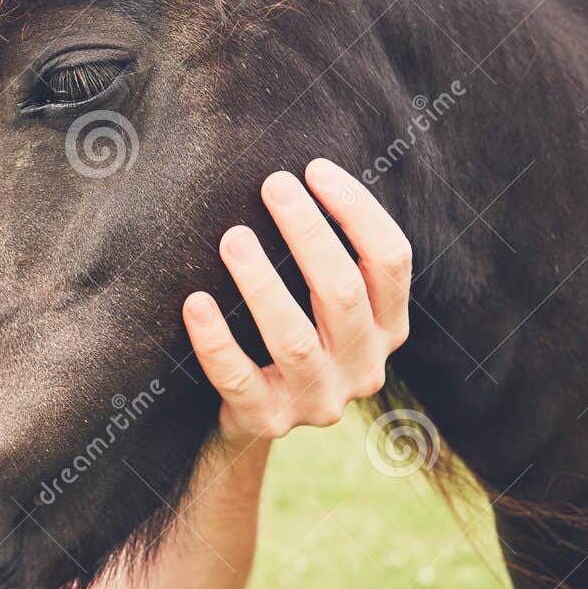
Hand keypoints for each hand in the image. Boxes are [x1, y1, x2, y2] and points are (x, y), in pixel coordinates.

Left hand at [183, 158, 411, 444]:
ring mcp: (319, 400)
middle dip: (308, 234)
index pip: (392, 261)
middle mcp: (364, 366)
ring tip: (233, 238)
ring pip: (296, 340)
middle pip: (345, 294)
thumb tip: (290, 170)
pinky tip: (195, 303)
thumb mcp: (318, 299)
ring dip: (263, 285)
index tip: (314, 168)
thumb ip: (322, 252)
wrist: (251, 414)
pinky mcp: (268, 420)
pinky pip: (238, 380)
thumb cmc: (284, 330)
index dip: (357, 211)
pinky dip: (216, 341)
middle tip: (273, 185)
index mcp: (387, 326)